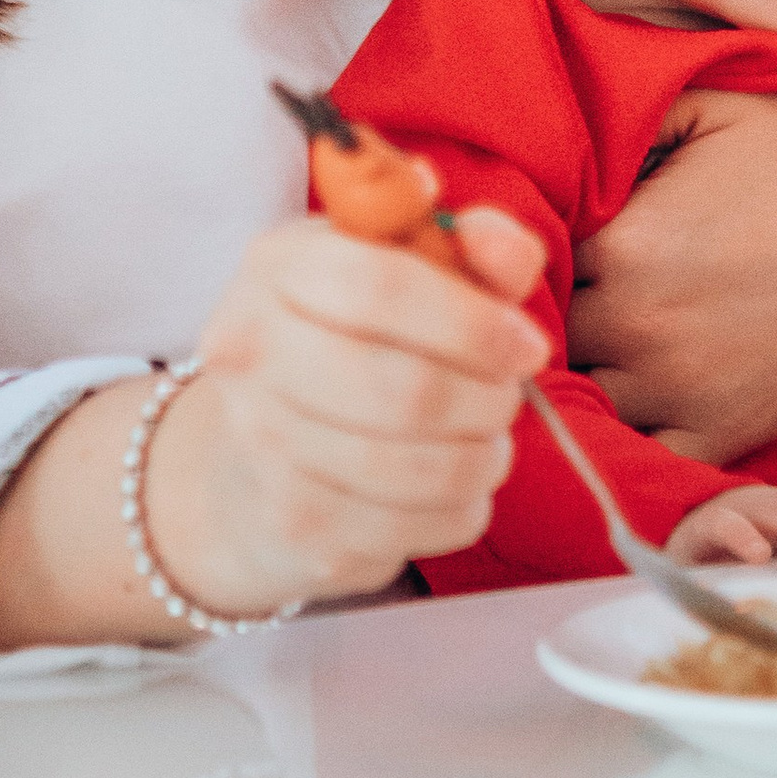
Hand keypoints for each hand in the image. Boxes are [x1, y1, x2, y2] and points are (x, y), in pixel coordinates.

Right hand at [145, 205, 549, 618]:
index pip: (380, 287)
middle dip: (486, 400)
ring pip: (410, 469)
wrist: (256, 452)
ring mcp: (260, 444)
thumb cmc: (352, 339)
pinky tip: (458, 488)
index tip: (528, 346)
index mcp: (276, 266)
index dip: (472, 322)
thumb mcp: (406, 268)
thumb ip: (472, 247)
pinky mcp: (288, 524)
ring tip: (491, 443)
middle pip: (403, 390)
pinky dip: (458, 511)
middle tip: (510, 399)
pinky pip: (406, 529)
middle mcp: (248, 350)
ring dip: (480, 460)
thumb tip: (509, 251)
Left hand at [566, 93, 776, 462]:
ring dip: (588, 370)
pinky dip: (633, 436)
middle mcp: (639, 325)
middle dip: (559, 307)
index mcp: (627, 243)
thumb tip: (567, 127)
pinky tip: (643, 397)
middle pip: (551, 328)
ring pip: (586, 395)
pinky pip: (643, 455)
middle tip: (585, 286)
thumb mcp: (720, 107)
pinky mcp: (719, 436)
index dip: (543, 244)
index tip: (566, 234)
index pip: (537, 254)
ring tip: (612, 337)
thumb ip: (632, 113)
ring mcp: (678, 390)